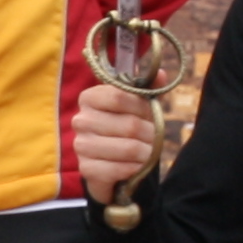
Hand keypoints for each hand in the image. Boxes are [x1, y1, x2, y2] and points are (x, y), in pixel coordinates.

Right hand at [74, 84, 158, 200]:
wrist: (108, 164)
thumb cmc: (124, 129)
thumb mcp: (137, 106)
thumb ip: (148, 89)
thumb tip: (161, 74)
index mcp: (90, 98)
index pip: (120, 96)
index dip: (143, 107)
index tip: (150, 114)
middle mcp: (81, 120)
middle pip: (129, 125)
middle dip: (151, 133)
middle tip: (155, 138)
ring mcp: (81, 145)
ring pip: (128, 148)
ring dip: (146, 153)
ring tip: (149, 152)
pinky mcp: (86, 169)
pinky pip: (120, 169)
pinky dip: (135, 168)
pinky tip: (137, 166)